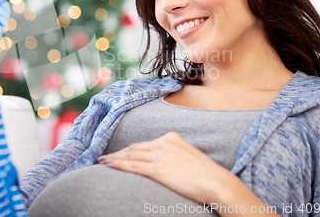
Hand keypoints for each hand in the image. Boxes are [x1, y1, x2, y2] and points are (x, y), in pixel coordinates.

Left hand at [99, 132, 280, 215]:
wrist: (215, 182)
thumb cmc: (205, 174)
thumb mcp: (188, 156)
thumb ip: (174, 154)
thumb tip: (165, 162)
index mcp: (171, 138)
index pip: (145, 144)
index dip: (130, 149)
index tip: (120, 152)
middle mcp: (163, 142)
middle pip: (135, 148)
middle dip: (119, 153)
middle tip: (106, 157)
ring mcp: (160, 154)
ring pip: (131, 155)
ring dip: (115, 158)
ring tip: (103, 162)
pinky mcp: (158, 168)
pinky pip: (133, 165)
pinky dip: (118, 164)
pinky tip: (109, 165)